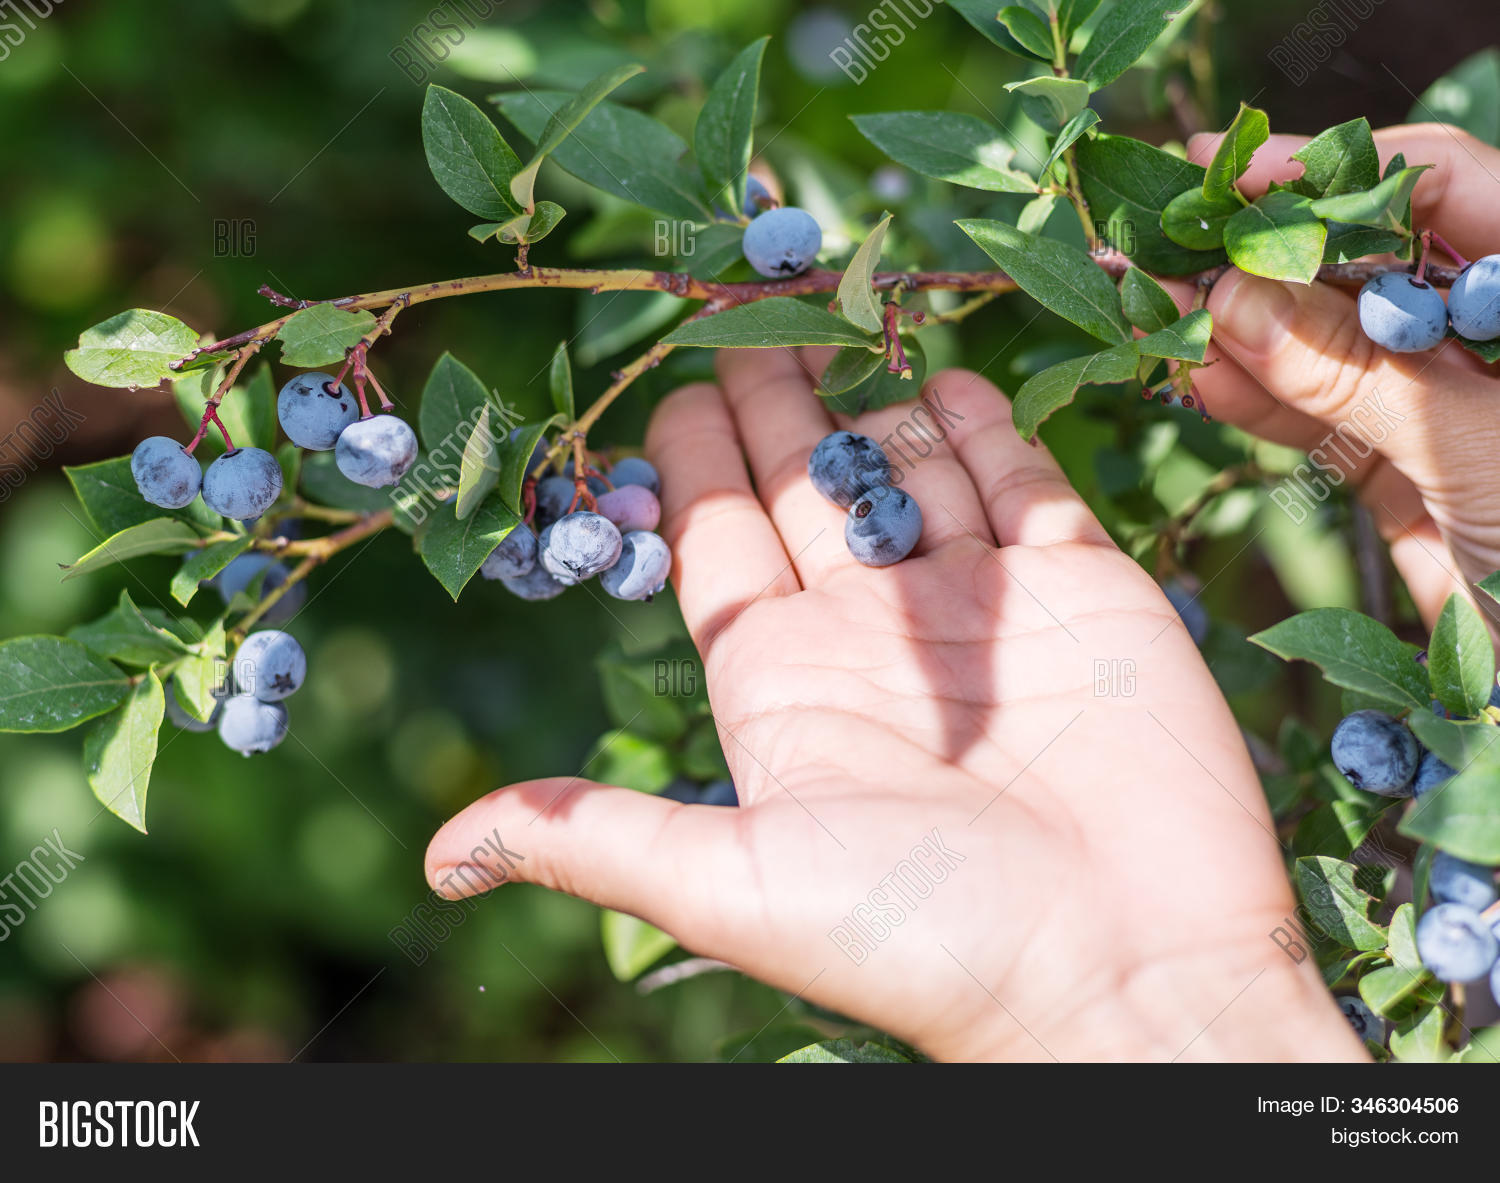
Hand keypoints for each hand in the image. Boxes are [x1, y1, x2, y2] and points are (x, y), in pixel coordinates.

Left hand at [426, 350, 1362, 1061]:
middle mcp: (871, 632)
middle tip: (740, 296)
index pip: (717, 539)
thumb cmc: (923, 941)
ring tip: (837, 301)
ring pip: (908, 468)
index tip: (666, 373)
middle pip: (804, 483)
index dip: (688, 456)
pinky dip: (986, 424)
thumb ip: (592, 841)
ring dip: (872, 393)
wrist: (1127, 973)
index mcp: (781, 682)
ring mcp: (978, 605)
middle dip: (773, 394)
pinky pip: (1022, 480)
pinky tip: (946, 372)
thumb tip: (436, 861)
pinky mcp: (1082, 589)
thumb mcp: (734, 888)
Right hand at [1180, 123, 1499, 628]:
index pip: (1438, 188)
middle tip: (1162, 251)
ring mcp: (1448, 403)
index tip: (1223, 179)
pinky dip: (1260, 404)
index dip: (1328, 174)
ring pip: (1331, 345)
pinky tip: (1201, 379)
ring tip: (1157, 318)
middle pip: (1368, 262)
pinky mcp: (1409, 471)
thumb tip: (1235, 298)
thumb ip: (1358, 375)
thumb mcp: (1477, 452)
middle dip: (1263, 258)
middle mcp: (1494, 332)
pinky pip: (1323, 421)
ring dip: (1242, 333)